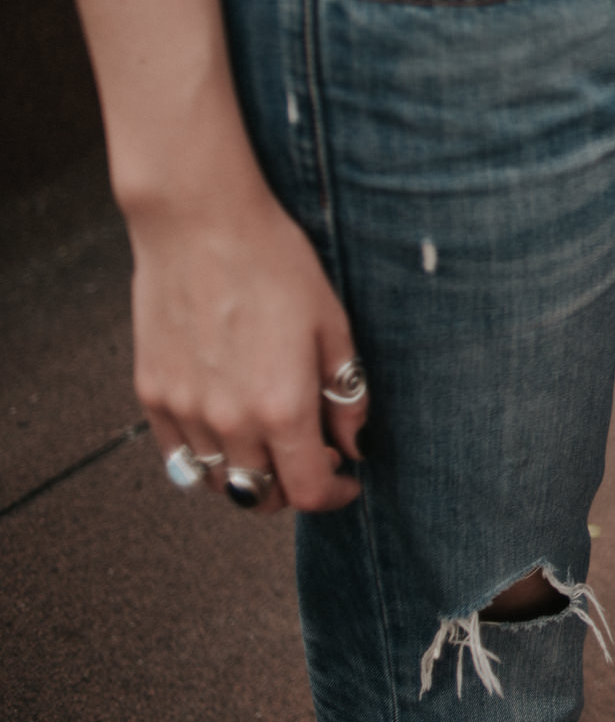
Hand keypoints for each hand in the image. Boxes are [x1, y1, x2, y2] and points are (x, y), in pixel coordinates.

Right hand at [129, 175, 366, 514]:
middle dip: (294, 486)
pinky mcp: (153, 394)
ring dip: (250, 477)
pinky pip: (179, 456)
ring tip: (271, 443)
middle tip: (314, 455)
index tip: (347, 480)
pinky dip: (208, 457)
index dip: (334, 494)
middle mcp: (228, 420)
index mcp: (282, 407)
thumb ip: (346, 394)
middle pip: (260, 496)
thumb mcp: (333, 326)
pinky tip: (230, 426)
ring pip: (217, 484)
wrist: (201, 224)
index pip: (307, 491)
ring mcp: (184, 411)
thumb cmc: (275, 265)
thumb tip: (356, 442)